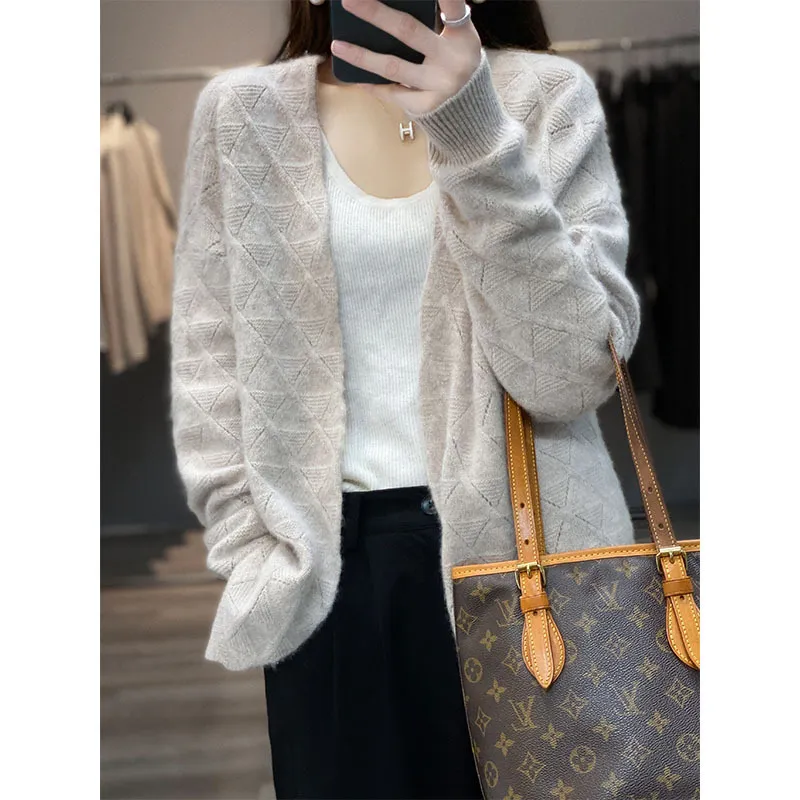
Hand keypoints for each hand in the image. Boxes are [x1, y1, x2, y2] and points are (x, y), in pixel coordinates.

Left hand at [331, 0, 482, 114]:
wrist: (470, 115)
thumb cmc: (455, 66)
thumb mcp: (456, 43)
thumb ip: (435, 25)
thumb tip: (389, 10)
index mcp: (463, 38)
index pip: (454, 7)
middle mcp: (452, 61)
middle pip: (408, 30)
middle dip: (376, 13)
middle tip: (349, 0)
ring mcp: (438, 86)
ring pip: (392, 67)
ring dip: (361, 55)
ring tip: (337, 45)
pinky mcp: (425, 106)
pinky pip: (391, 91)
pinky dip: (371, 83)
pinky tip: (354, 75)